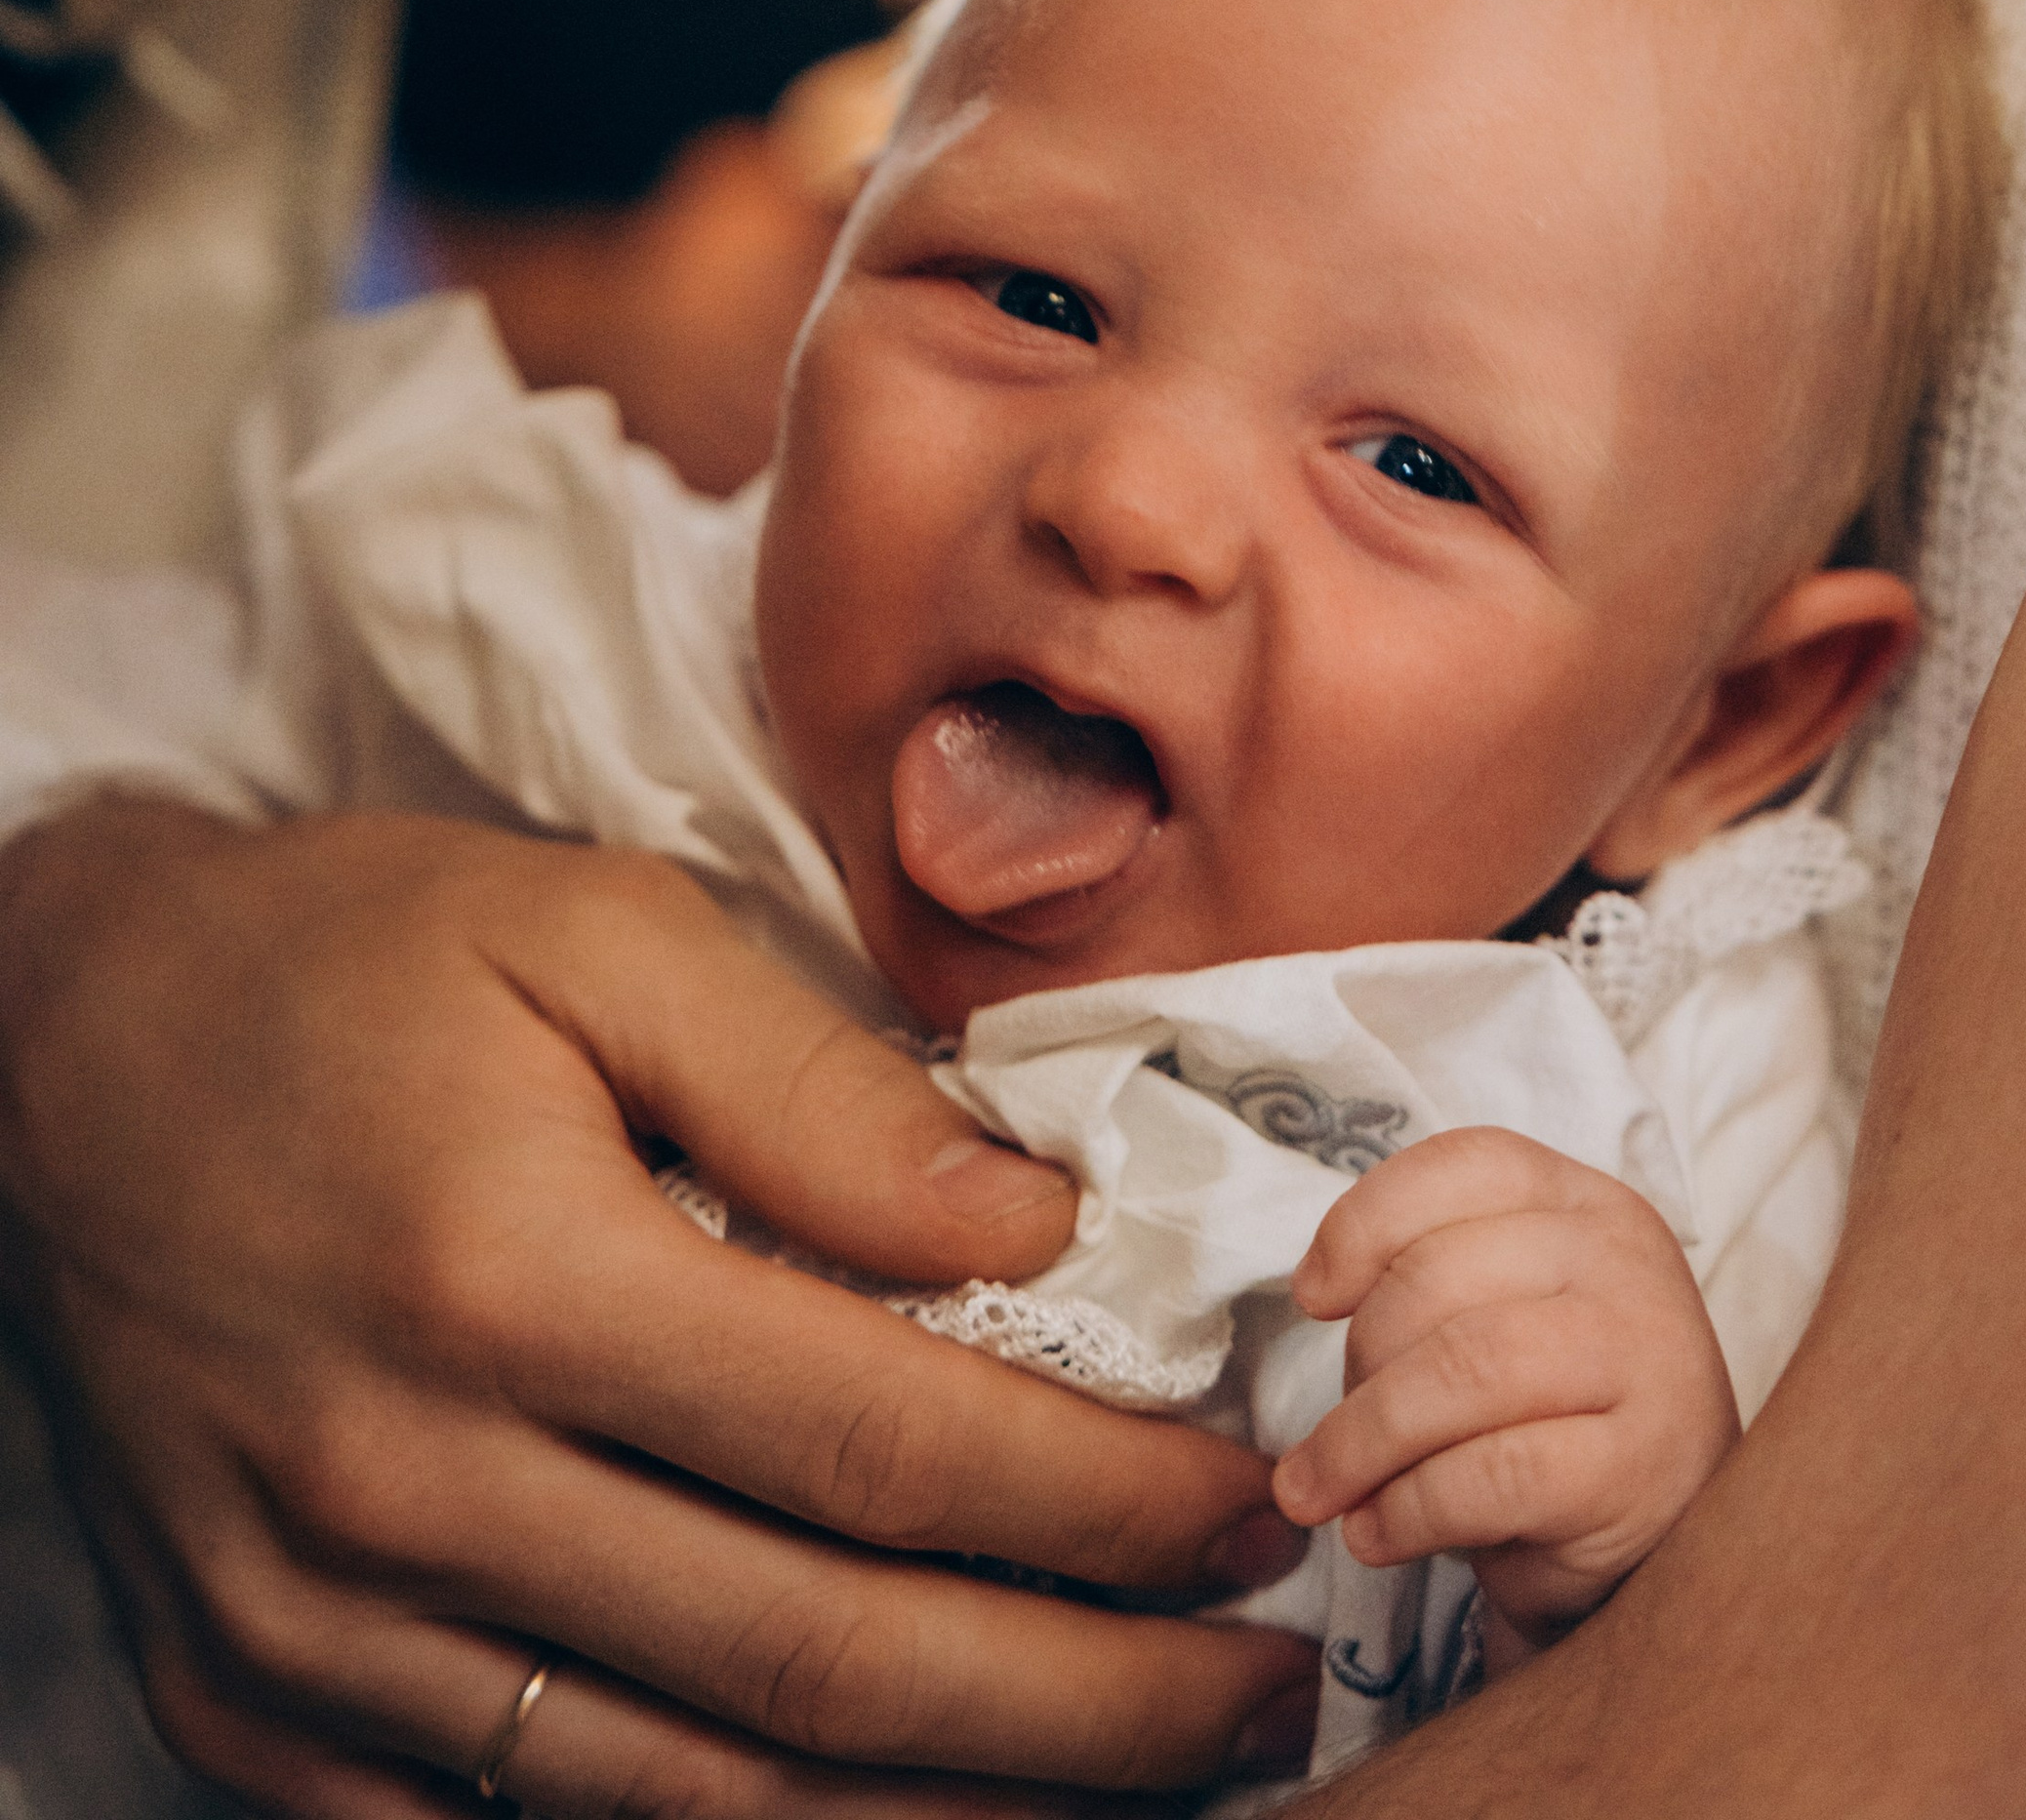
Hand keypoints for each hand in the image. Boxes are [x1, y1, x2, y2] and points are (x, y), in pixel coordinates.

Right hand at [0, 798, 1316, 1812]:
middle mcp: (410, 1487)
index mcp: (511, 1275)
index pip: (879, 1439)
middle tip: (1269, 1702)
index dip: (1099, 1500)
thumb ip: (818, 1087)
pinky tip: (877, 1810)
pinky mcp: (255, 1706)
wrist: (49, 1054)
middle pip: (816, 1661)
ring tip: (1129, 1786)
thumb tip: (1039, 1227)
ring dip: (939, 1811)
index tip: (1252, 1509)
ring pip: (688, 1798)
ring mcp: (318, 1630)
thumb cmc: (349, 961)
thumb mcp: (593, 929)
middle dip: (1087, 1710)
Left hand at [1275, 1128, 1736, 1658]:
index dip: (1366, 1221)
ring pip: (1460, 1370)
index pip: (1466, 1165)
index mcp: (1590, 1205)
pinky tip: (1378, 1534)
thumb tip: (1316, 1286)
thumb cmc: (1562, 1416)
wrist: (1676, 1541)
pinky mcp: (1635, 1472)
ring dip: (1361, 1441)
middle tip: (1329, 1435)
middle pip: (1441, 1275)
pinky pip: (1488, 1475)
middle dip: (1358, 1363)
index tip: (1314, 1296)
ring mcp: (1645, 1363)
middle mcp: (1625, 1265)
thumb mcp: (1515, 1312)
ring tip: (1319, 1492)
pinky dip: (1408, 1510)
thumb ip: (1439, 1274)